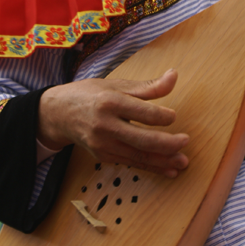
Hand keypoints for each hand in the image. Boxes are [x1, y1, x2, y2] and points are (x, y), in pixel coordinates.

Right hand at [38, 69, 188, 177]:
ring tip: (182, 162)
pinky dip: (151, 167)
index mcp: (110, 102)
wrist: (58, 113)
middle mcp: (105, 125)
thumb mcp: (117, 85)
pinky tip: (167, 170)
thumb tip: (174, 76)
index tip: (174, 116)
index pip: (144, 113)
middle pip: (143, 140)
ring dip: (163, 161)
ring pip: (138, 156)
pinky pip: (131, 162)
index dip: (164, 116)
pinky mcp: (103, 156)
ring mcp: (103, 144)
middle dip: (168, 144)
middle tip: (186, 141)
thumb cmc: (91, 94)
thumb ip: (148, 86)